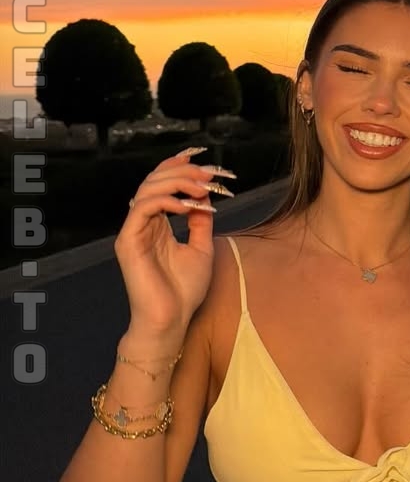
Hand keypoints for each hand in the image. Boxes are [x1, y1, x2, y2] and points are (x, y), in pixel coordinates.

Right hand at [114, 149, 233, 336]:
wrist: (171, 320)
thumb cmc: (184, 290)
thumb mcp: (201, 248)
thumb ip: (200, 222)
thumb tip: (204, 198)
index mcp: (156, 224)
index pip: (161, 186)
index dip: (177, 168)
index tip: (203, 161)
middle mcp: (141, 224)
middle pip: (154, 182)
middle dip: (183, 172)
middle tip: (209, 173)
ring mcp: (132, 232)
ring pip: (147, 190)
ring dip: (177, 182)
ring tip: (202, 187)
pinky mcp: (128, 242)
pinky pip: (143, 209)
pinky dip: (166, 202)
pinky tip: (188, 207)